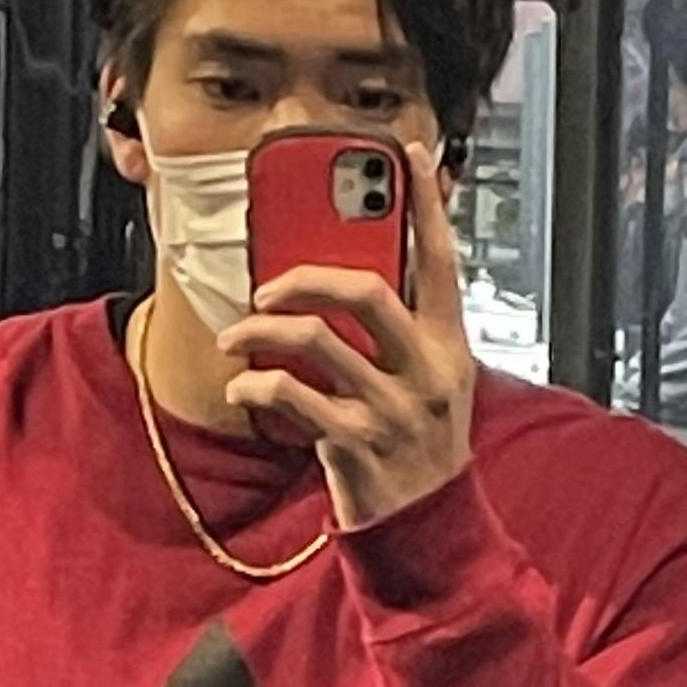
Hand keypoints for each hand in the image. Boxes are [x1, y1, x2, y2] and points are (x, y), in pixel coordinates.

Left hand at [220, 156, 476, 530]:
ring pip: (316, 340)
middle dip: (304, 277)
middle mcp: (425, 372)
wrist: (428, 531)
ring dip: (261, 332)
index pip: (443, 261)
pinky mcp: (355, 447)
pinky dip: (255, 387)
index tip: (412, 155)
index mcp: (449, 347)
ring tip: (238, 338)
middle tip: (267, 288)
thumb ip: (403, 336)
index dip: (428, 205)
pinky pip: (292, 397)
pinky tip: (242, 390)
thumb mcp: (431, 385)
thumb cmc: (419, 450)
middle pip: (365, 290)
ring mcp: (391, 410)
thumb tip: (347, 285)